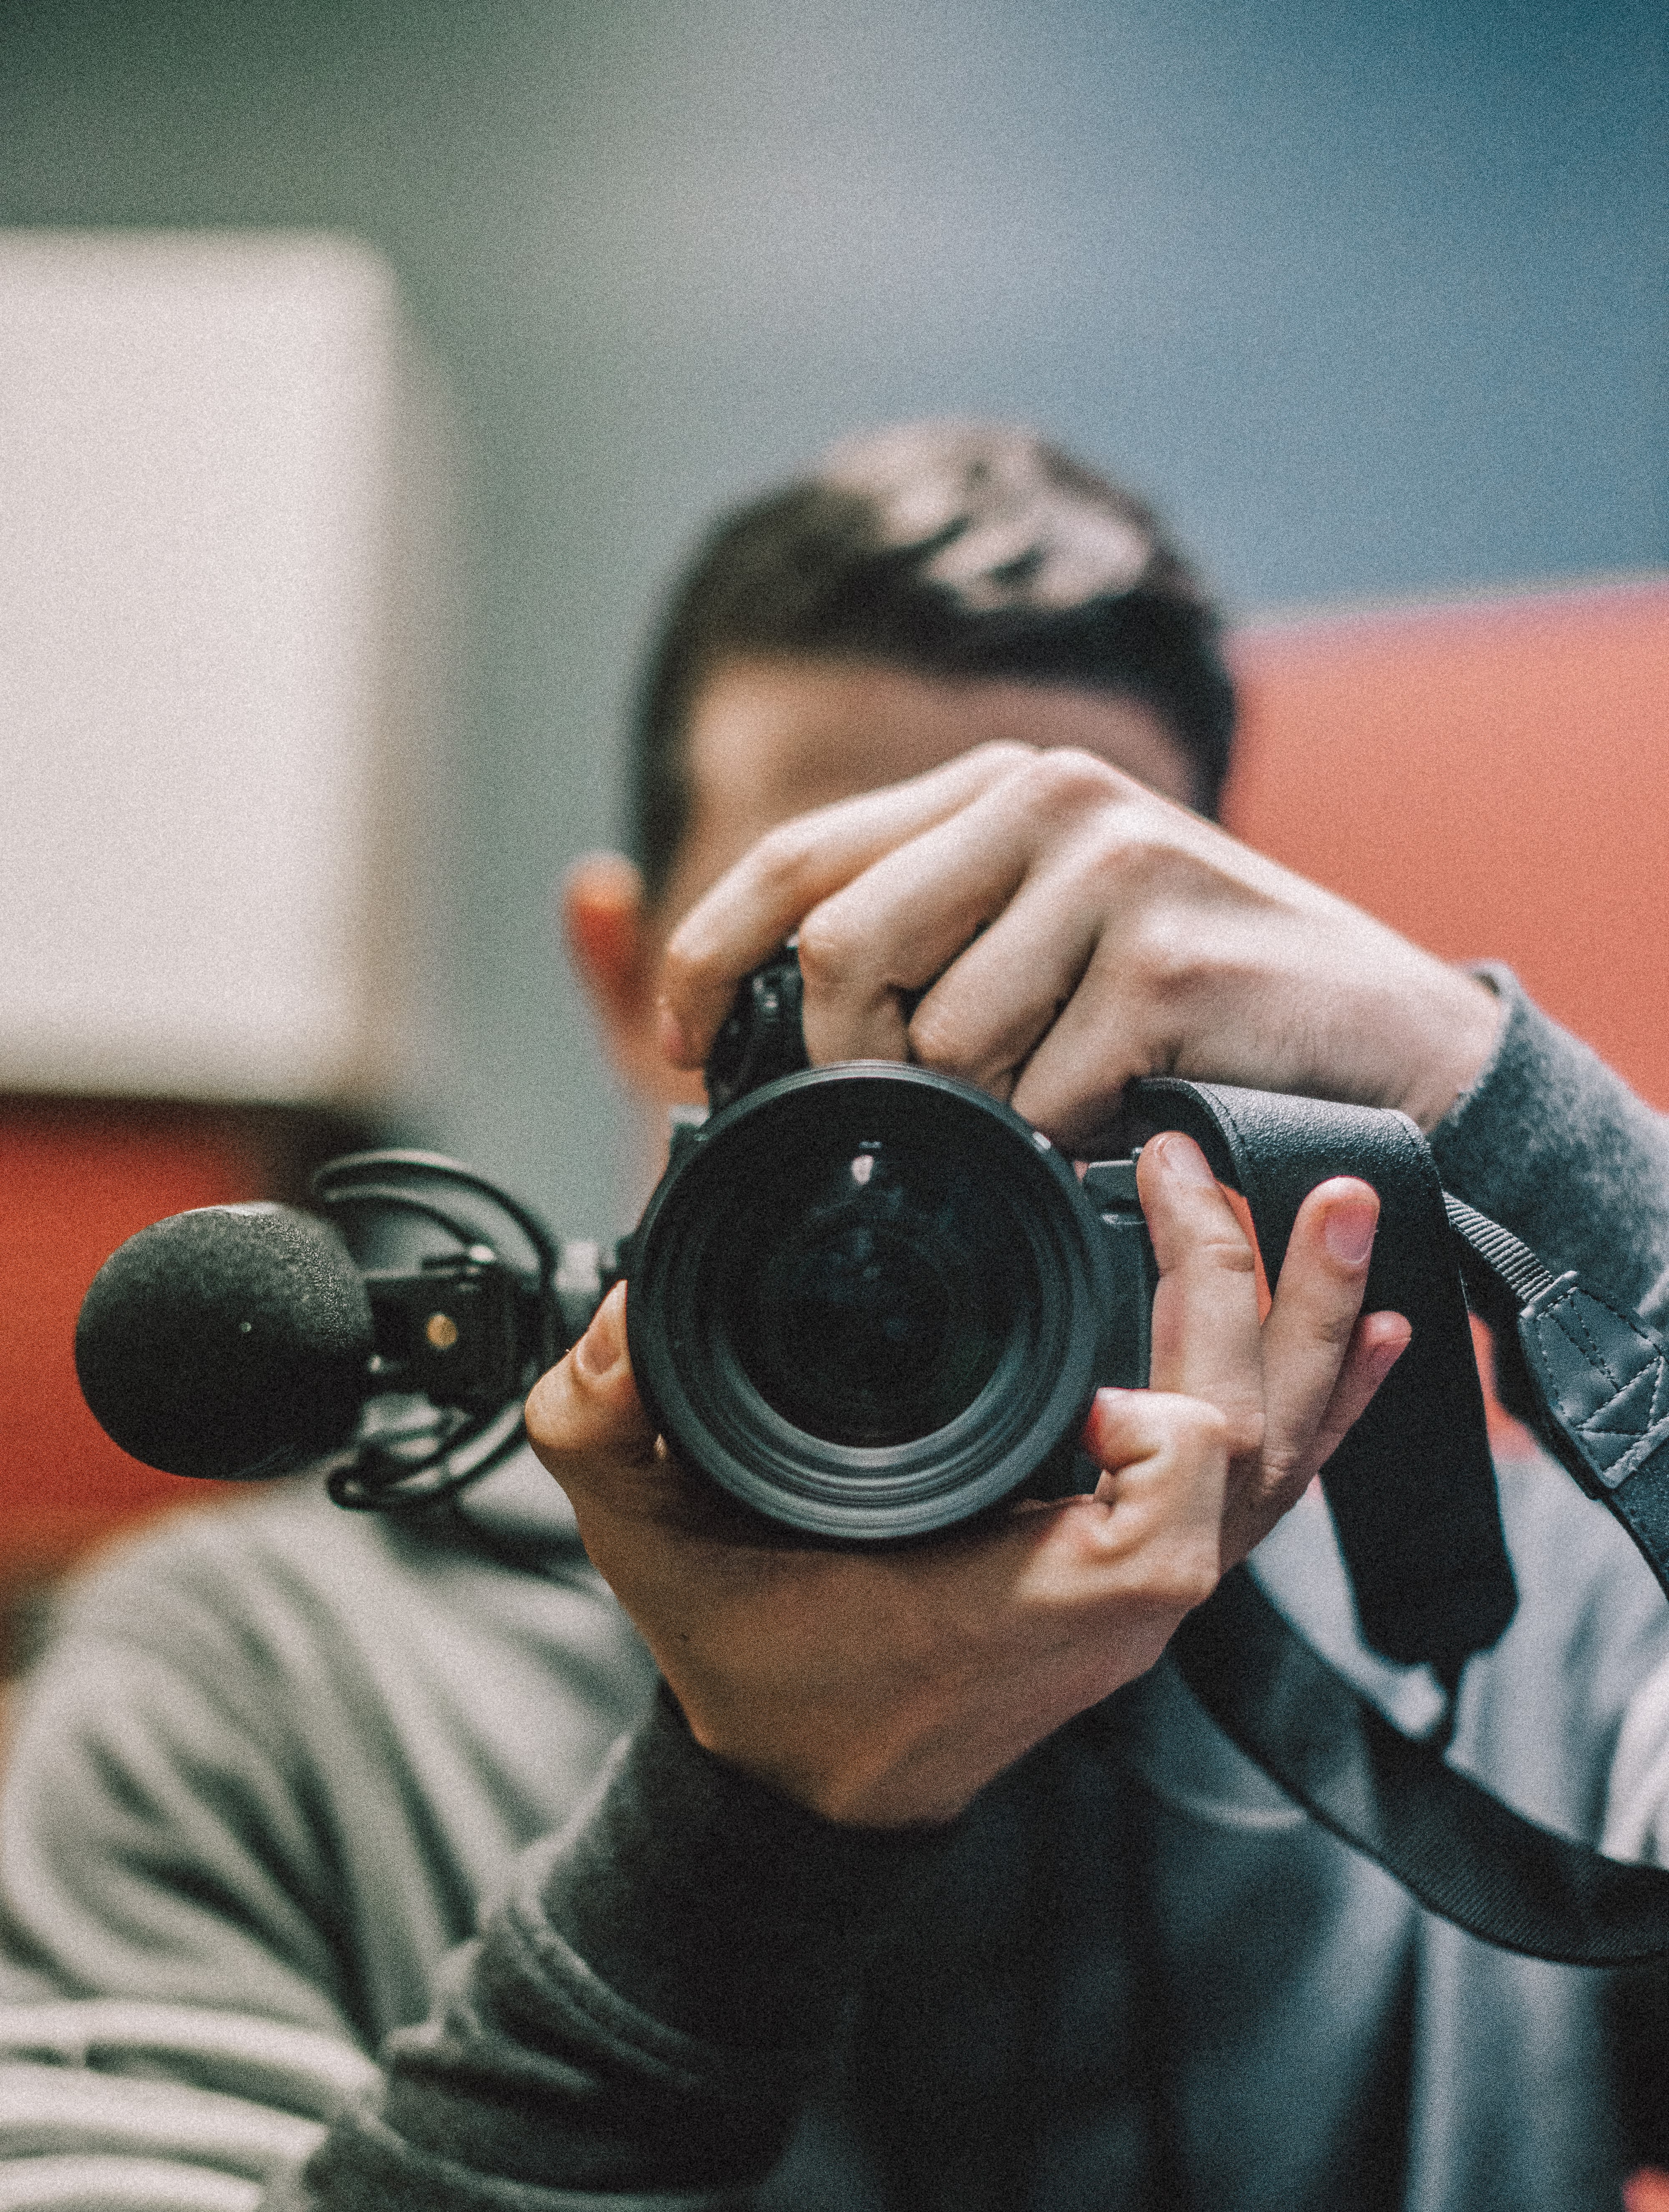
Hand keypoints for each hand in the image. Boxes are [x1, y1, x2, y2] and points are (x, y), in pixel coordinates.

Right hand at [525, 1133, 1407, 1828]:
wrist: (808, 1792)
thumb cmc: (756, 1670)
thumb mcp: (650, 1549)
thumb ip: (606, 1425)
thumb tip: (619, 1314)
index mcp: (1027, 1592)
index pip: (1168, 1495)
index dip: (1159, 1412)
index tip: (1091, 1369)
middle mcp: (1119, 1594)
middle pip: (1247, 1439)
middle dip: (1242, 1293)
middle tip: (1189, 1167)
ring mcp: (1152, 1593)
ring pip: (1281, 1453)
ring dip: (1310, 1325)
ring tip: (1339, 1204)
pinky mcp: (1152, 1580)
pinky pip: (1272, 1489)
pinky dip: (1330, 1409)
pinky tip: (1372, 1333)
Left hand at [655, 745, 1500, 1150]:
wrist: (1384, 1035)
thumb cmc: (1195, 1004)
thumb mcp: (1048, 937)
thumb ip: (928, 944)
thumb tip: (766, 1019)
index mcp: (996, 787)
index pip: (796, 857)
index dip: (710, 955)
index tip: (685, 1041)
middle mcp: (1047, 800)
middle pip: (846, 946)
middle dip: (844, 1059)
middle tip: (888, 1117)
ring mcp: (1114, 870)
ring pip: (944, 1039)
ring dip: (981, 1110)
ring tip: (1057, 1098)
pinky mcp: (1165, 963)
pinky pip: (1041, 1095)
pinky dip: (1061, 1138)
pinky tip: (1121, 1113)